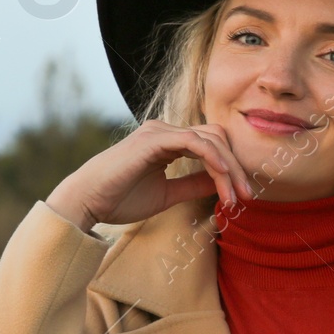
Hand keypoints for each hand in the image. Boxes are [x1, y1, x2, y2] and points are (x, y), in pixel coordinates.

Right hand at [45, 119, 255, 231]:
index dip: (231, 169)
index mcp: (168, 142)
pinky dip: (213, 158)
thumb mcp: (167, 194)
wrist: (86, 202)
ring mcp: (159, 132)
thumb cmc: (118, 199)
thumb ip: (193, 185)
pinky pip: (194, 142)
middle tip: (247, 196)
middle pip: (217, 138)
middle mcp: (165, 131)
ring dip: (228, 169)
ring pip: (210, 140)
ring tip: (236, 197)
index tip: (241, 197)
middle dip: (236, 168)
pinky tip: (223, 176)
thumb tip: (221, 183)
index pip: (212, 145)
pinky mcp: (154, 139)